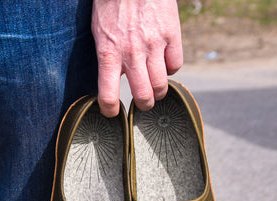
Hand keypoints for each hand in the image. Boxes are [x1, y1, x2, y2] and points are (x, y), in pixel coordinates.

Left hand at [92, 0, 182, 115]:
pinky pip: (175, 65)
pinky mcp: (171, 34)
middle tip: (141, 104)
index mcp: (108, 53)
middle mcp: (132, 53)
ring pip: (161, 85)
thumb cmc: (111, 5)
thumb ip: (108, 57)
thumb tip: (116, 79)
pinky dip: (170, 68)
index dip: (110, 110)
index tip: (112, 113)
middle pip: (143, 96)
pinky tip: (164, 63)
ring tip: (155, 89)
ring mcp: (154, 44)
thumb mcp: (100, 33)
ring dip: (158, 92)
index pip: (108, 95)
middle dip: (142, 105)